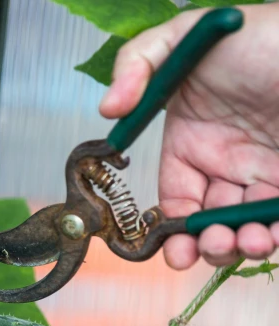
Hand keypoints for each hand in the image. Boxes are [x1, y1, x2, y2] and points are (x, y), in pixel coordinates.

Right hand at [100, 5, 278, 269]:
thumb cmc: (255, 32)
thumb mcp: (182, 37)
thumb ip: (137, 65)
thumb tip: (108, 109)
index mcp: (191, 144)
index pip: (177, 201)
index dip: (174, 231)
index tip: (177, 250)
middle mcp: (227, 164)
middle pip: (211, 223)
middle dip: (211, 246)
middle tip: (217, 245)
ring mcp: (266, 171)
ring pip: (248, 226)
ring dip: (245, 244)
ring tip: (253, 241)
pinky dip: (278, 233)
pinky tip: (275, 233)